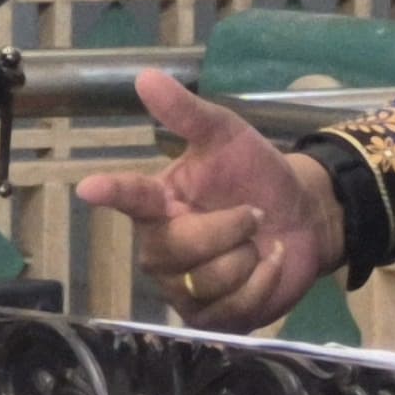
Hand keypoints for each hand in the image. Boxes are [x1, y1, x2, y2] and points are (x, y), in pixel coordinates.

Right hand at [71, 70, 347, 332]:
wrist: (304, 217)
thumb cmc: (255, 176)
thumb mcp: (228, 138)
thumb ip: (188, 114)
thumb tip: (145, 77)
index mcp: (159, 203)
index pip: (130, 197)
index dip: (113, 191)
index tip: (90, 187)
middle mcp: (161, 249)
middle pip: (179, 247)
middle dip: (229, 226)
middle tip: (254, 213)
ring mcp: (183, 288)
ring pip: (209, 279)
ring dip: (249, 255)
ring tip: (259, 241)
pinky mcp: (212, 318)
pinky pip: (234, 306)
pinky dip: (264, 280)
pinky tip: (271, 263)